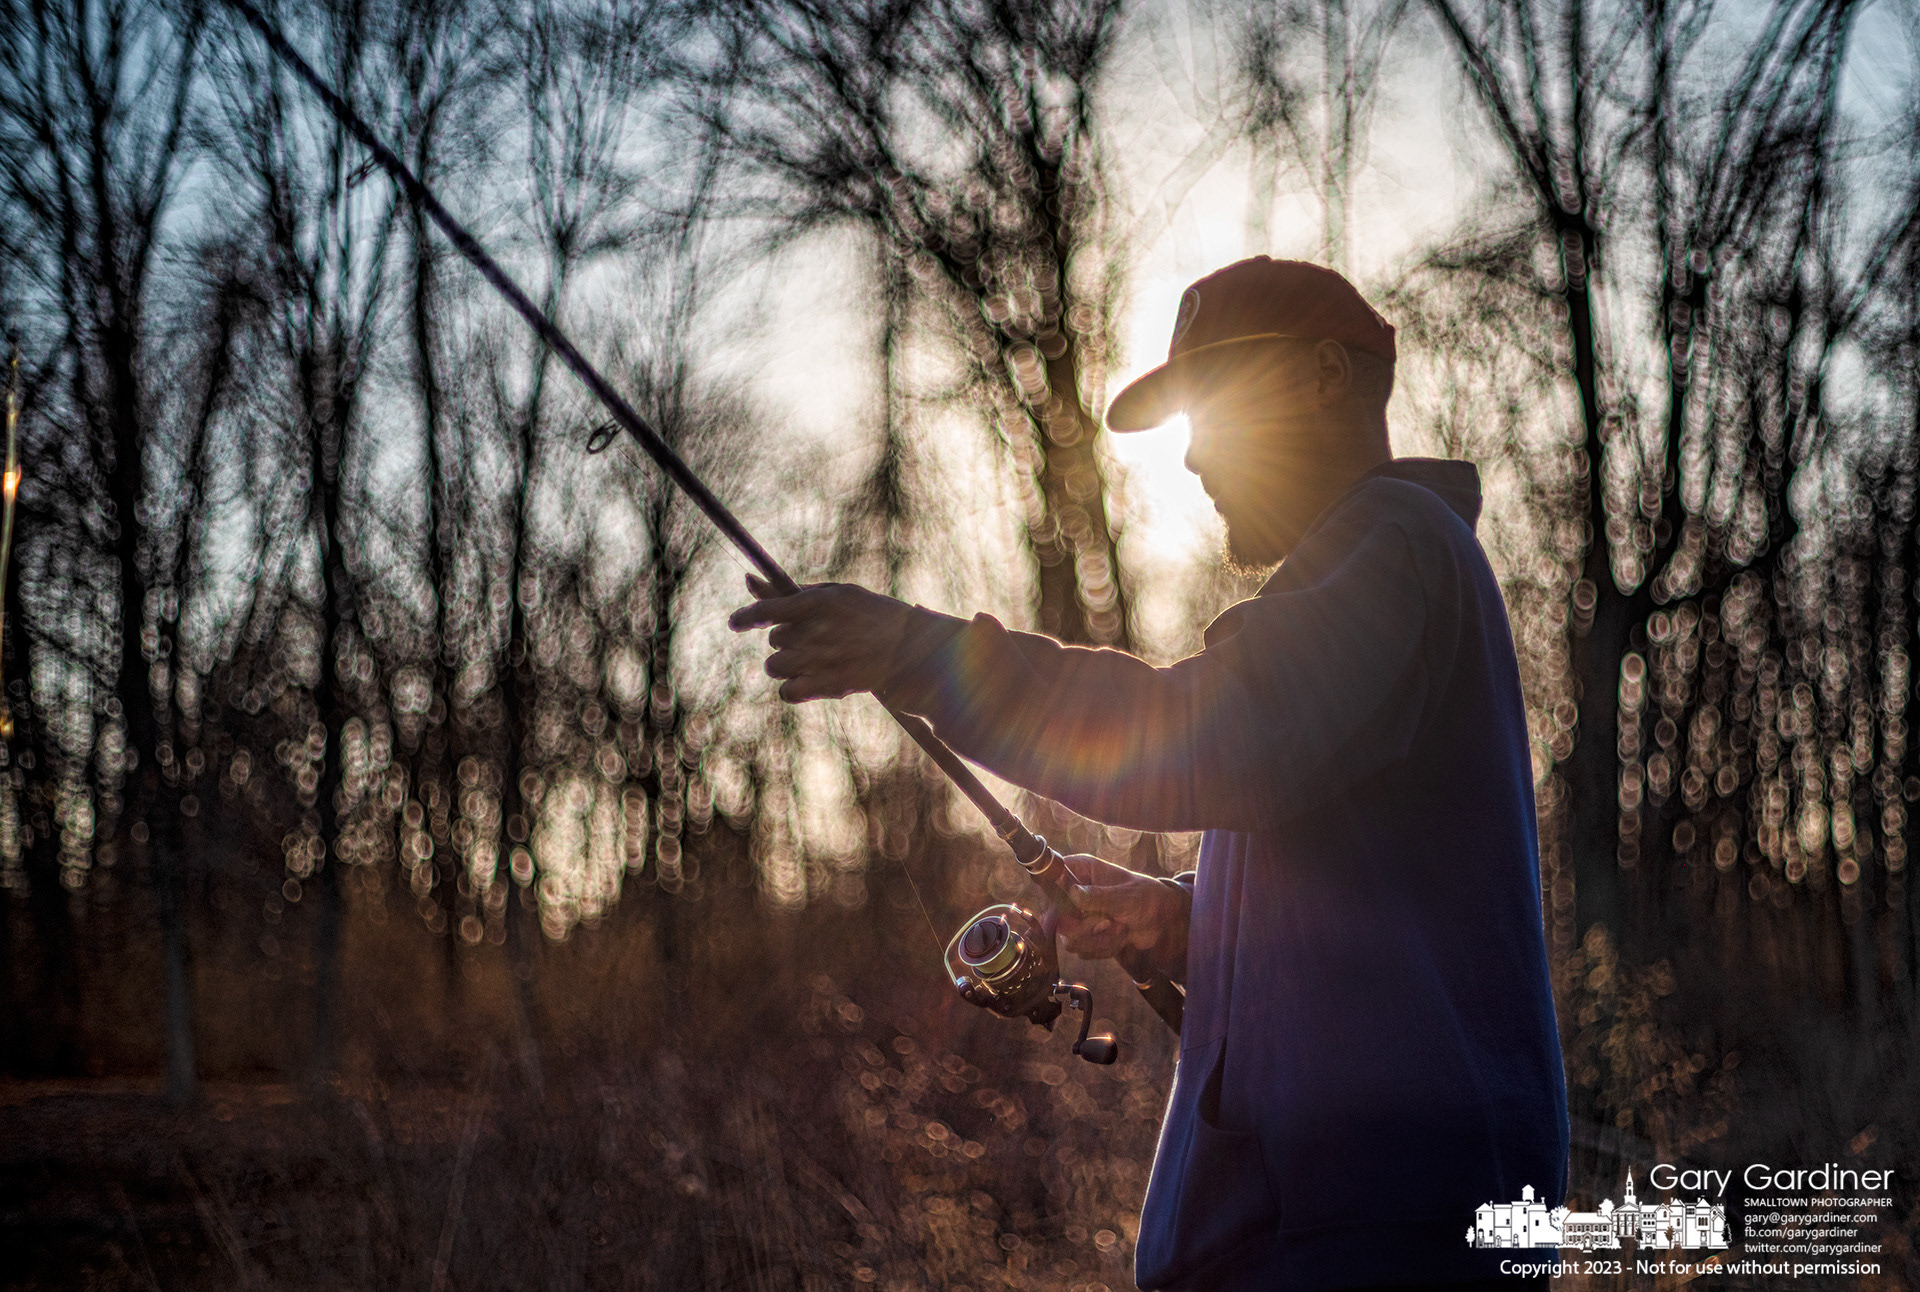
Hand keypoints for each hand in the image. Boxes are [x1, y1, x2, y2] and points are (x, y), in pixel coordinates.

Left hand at [727, 575, 915, 701]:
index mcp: (820, 602)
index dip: (747, 617)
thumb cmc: (872, 617)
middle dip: (787, 640)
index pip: (768, 610)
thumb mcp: (839, 594)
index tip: (735, 623)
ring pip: (775, 666)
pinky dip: (793, 689)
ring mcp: (824, 660)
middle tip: (814, 640)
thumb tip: (749, 579)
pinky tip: (809, 682)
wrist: (914, 650)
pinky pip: (788, 692)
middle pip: (774, 640)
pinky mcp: (830, 686)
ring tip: (810, 661)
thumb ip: (795, 591)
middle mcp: (819, 631)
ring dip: (786, 665)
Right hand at [1054, 853, 1189, 972]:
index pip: (1049, 881)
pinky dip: (1105, 948)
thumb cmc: (1147, 898)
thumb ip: (1099, 896)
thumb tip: (1073, 894)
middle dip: (1086, 928)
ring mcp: (1078, 916)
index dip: (1054, 900)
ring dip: (1101, 940)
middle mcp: (1074, 892)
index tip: (1074, 914)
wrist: (1162, 921)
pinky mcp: (1085, 936)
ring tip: (1121, 928)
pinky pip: (1083, 951)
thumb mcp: (1126, 896)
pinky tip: (1121, 936)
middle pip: (1057, 919)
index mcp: (1081, 870)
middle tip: (1108, 921)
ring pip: (1070, 940)